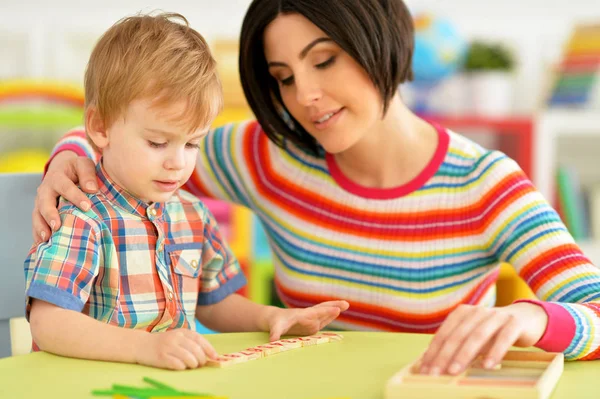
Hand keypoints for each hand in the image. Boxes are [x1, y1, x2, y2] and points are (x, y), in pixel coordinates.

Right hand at [33, 151, 97, 242]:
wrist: (62, 168)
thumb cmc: (76, 168)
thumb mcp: (83, 165)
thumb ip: (87, 174)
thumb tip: (92, 189)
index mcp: (57, 177)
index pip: (65, 187)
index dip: (75, 196)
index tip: (87, 206)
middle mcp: (45, 190)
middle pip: (44, 203)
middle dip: (50, 215)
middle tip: (58, 226)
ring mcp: (40, 201)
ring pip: (37, 214)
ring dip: (40, 227)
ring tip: (46, 238)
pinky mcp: (40, 211)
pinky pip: (36, 223)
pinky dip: (37, 234)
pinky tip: (41, 245)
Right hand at [135, 329, 218, 369]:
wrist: (140, 345)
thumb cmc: (163, 343)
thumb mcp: (177, 337)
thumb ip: (190, 343)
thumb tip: (208, 354)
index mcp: (182, 332)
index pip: (199, 339)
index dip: (209, 349)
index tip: (215, 357)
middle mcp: (176, 338)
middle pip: (195, 350)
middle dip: (201, 359)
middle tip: (201, 364)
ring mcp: (168, 347)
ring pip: (188, 358)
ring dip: (193, 364)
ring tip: (192, 366)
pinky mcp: (161, 357)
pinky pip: (177, 364)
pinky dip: (182, 367)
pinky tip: (181, 367)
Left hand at [266, 300, 349, 340]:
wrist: (275, 318)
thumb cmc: (275, 323)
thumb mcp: (275, 328)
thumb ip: (275, 333)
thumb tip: (273, 341)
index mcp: (301, 316)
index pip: (315, 313)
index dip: (326, 312)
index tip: (336, 310)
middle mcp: (308, 316)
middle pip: (322, 310)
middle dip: (332, 307)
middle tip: (345, 304)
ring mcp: (311, 319)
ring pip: (324, 312)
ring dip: (334, 308)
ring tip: (346, 304)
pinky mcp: (312, 323)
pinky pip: (323, 317)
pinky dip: (331, 314)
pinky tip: (338, 311)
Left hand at [418, 303, 547, 374]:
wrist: (526, 319)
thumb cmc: (494, 332)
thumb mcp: (474, 338)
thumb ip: (457, 347)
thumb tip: (433, 363)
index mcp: (462, 313)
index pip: (444, 334)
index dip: (433, 352)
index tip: (424, 370)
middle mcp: (477, 312)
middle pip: (457, 335)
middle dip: (444, 355)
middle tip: (434, 373)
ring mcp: (496, 316)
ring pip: (477, 335)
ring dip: (464, 354)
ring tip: (454, 371)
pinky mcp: (514, 322)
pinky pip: (504, 337)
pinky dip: (495, 352)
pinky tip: (488, 366)